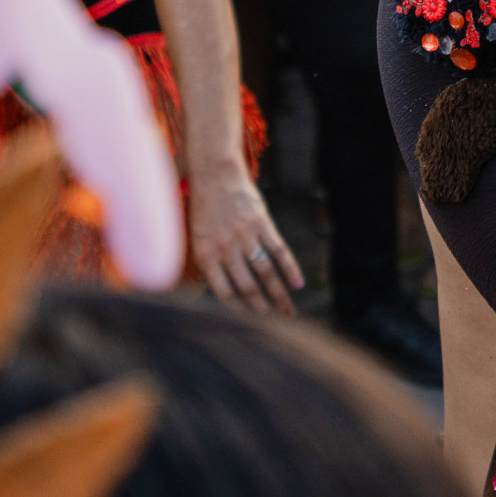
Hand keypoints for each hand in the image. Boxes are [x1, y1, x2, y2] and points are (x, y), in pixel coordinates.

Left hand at [189, 162, 303, 313]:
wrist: (215, 174)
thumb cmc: (205, 207)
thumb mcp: (197, 237)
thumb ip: (209, 261)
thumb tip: (219, 287)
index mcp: (206, 255)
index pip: (224, 292)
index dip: (239, 309)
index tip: (250, 319)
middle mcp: (226, 249)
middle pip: (248, 287)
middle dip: (262, 308)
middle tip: (273, 322)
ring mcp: (245, 236)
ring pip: (265, 273)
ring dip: (278, 295)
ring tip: (287, 311)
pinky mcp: (262, 224)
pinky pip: (279, 251)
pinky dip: (290, 269)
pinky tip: (298, 284)